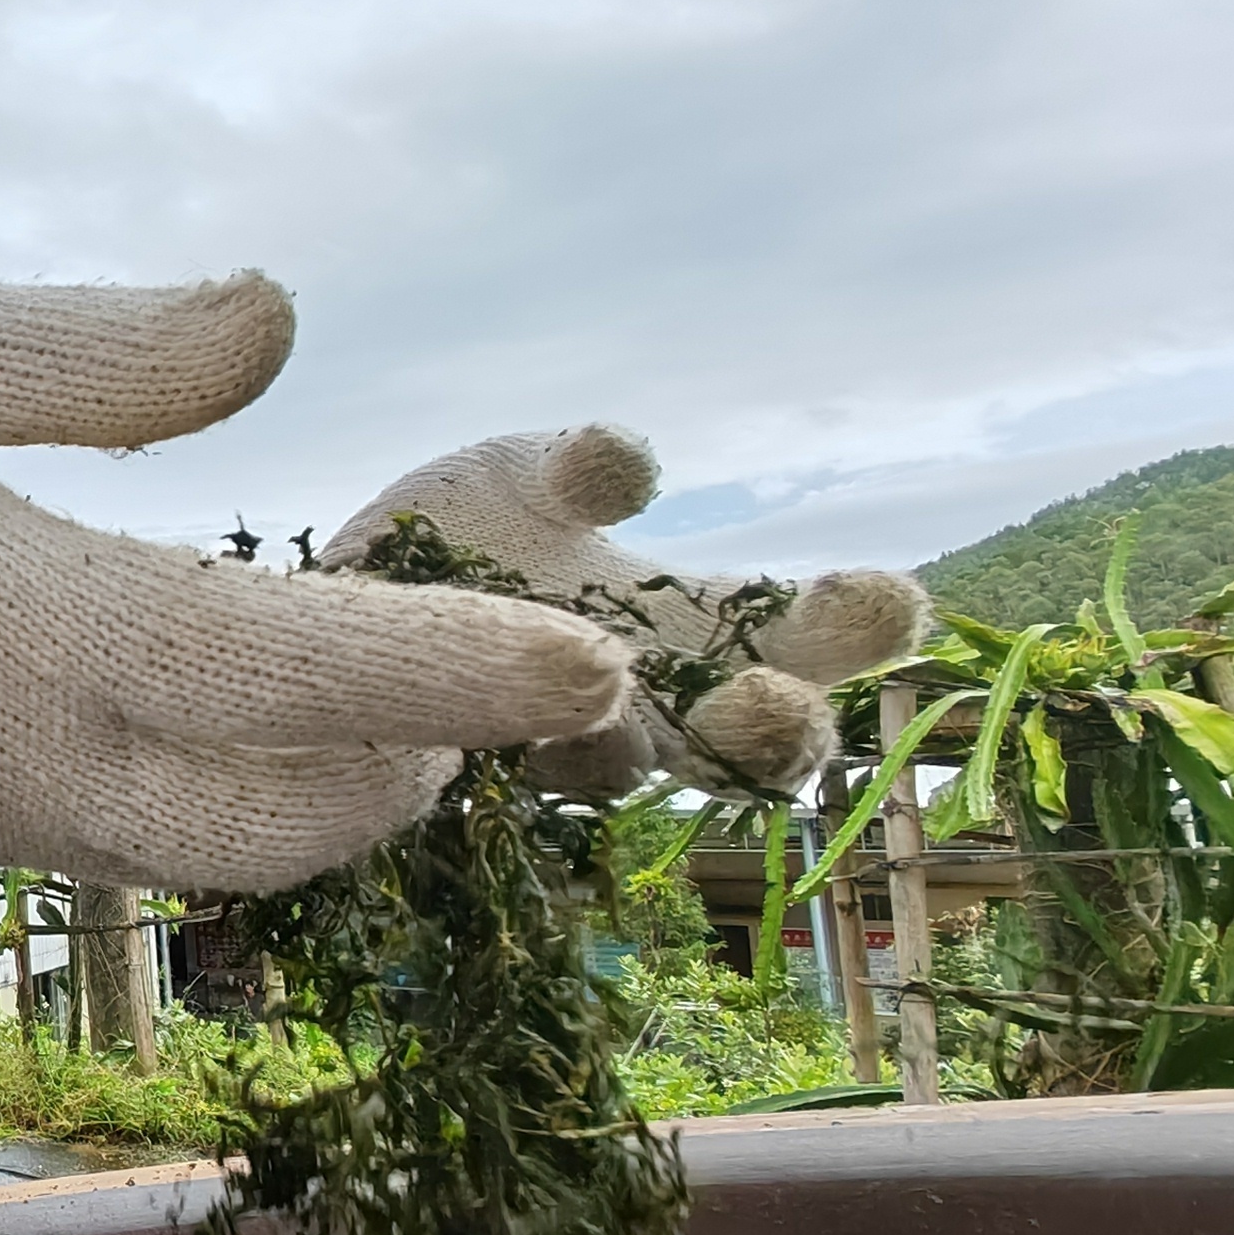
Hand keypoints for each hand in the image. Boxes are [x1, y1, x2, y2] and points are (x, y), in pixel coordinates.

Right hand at [0, 272, 633, 890]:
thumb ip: (92, 347)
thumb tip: (280, 326)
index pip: (260, 668)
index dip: (436, 671)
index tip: (586, 664)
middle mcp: (16, 756)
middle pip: (290, 824)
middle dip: (425, 760)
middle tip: (498, 665)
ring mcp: (9, 823)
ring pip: (239, 855)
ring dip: (353, 783)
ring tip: (411, 675)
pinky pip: (168, 843)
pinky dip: (262, 787)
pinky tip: (289, 701)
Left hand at [331, 427, 927, 797]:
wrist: (343, 594)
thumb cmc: (475, 529)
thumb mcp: (520, 478)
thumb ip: (574, 468)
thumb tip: (621, 465)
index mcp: (698, 629)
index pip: (808, 644)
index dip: (861, 628)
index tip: (889, 596)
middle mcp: (651, 706)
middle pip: (748, 743)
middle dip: (774, 732)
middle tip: (773, 704)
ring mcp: (554, 743)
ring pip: (616, 769)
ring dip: (626, 740)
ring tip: (618, 698)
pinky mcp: (461, 760)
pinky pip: (486, 757)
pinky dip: (491, 734)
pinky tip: (484, 710)